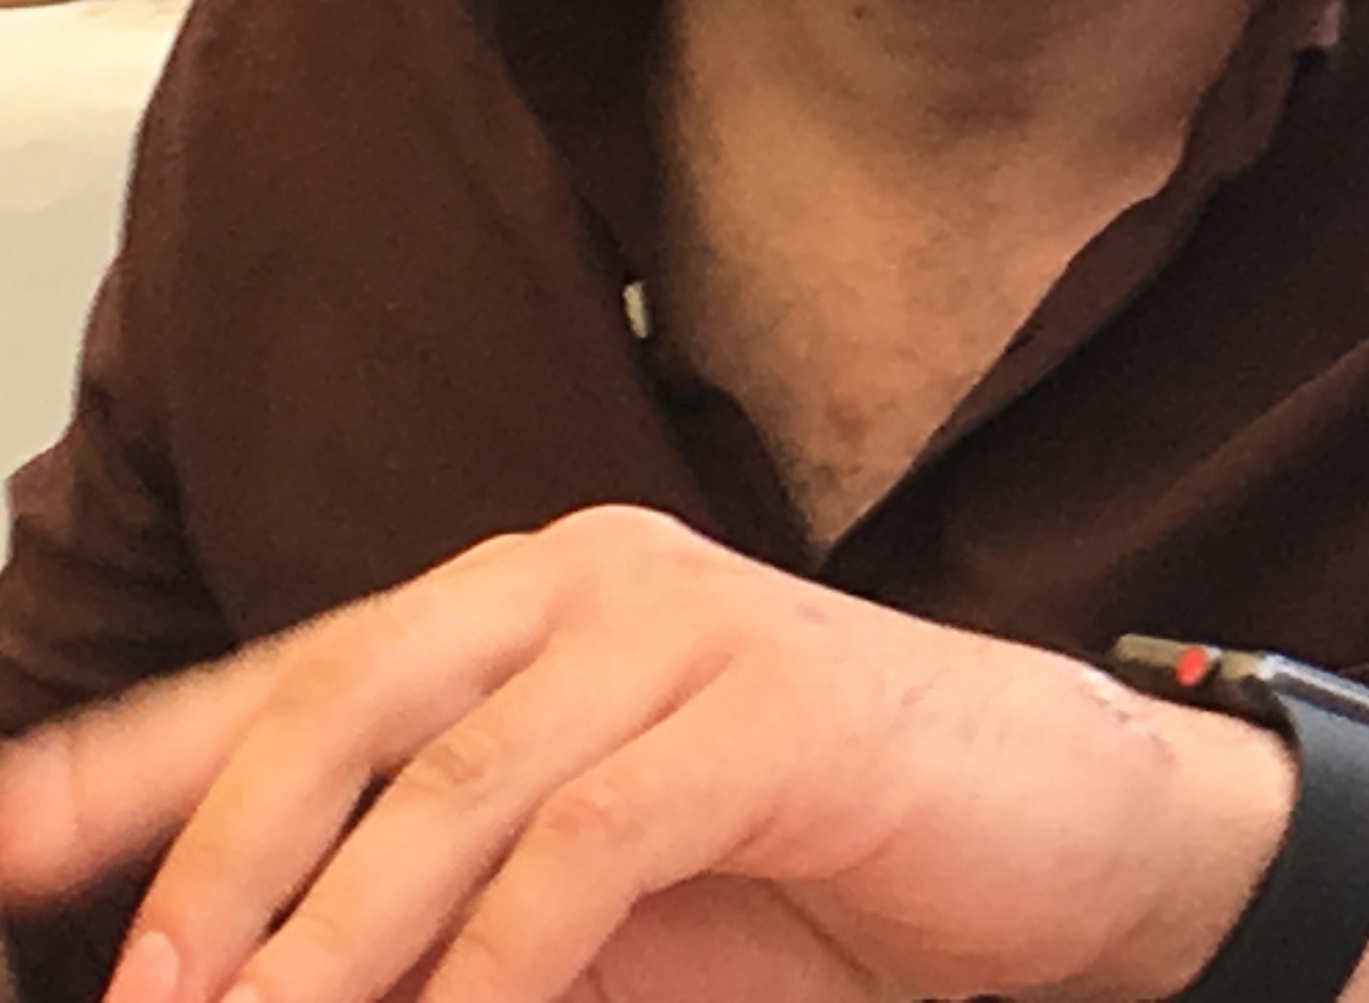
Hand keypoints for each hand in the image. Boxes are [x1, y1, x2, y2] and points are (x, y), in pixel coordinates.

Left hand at [0, 508, 1291, 1002]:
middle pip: (340, 700)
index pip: (283, 676)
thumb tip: (245, 973)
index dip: (119, 769)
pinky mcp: (781, 711)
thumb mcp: (586, 904)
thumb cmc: (821, 876)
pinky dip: (494, 965)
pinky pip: (589, 842)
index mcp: (528, 606)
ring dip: (327, 942)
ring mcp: (691, 629)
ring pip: (450, 781)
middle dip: (208, 864)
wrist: (1071, 847)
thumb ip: (433, 917)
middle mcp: (589, 582)